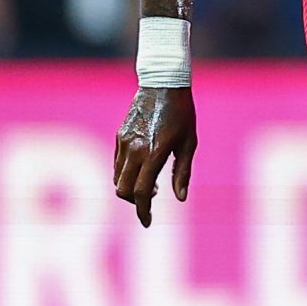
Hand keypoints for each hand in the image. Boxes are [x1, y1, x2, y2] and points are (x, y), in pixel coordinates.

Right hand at [113, 87, 197, 227]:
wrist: (162, 83)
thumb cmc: (182, 113)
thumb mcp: (189, 144)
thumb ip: (182, 172)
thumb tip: (180, 198)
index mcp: (154, 153)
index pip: (143, 192)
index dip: (144, 211)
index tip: (147, 222)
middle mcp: (135, 149)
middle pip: (124, 190)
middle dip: (135, 202)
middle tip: (150, 203)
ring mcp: (124, 142)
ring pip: (118, 178)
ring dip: (130, 189)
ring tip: (151, 185)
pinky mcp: (119, 136)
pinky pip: (117, 164)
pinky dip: (125, 175)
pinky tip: (142, 171)